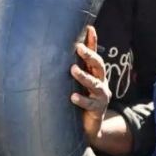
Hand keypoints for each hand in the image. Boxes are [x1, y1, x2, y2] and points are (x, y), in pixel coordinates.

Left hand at [70, 25, 111, 146]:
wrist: (89, 127)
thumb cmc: (80, 101)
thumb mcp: (76, 84)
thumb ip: (72, 71)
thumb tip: (54, 53)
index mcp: (95, 74)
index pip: (94, 54)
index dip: (93, 41)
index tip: (89, 28)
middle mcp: (100, 82)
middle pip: (98, 65)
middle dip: (89, 55)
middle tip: (78, 48)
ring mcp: (101, 96)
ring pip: (95, 83)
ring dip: (84, 76)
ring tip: (72, 70)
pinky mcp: (97, 109)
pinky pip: (90, 104)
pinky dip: (81, 99)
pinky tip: (72, 97)